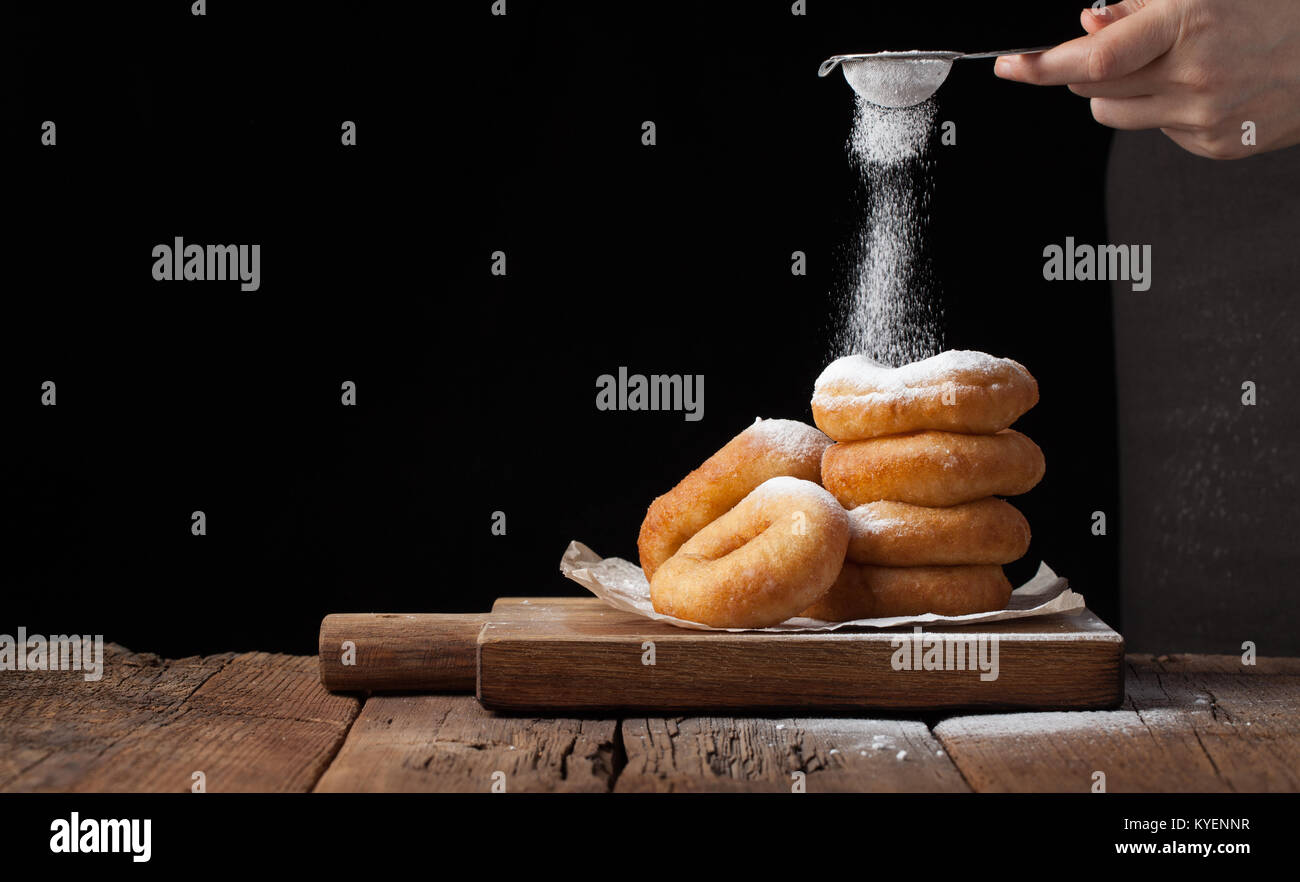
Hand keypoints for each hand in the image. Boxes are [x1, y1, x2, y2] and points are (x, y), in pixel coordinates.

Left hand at [993, 0, 1299, 158]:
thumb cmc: (1281, 8)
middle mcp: (1194, 76)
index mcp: (1190, 24)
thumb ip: (1143, 6)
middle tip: (1121, 49)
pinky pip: (1156, 131)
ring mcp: (1204, 118)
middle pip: (1094, 90)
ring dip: (1119, 93)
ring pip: (1114, 116)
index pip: (1095, 58)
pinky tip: (1205, 87)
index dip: (1044, 64)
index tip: (1010, 65)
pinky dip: (1163, 109)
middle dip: (1088, 70)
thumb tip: (1089, 23)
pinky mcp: (1215, 145)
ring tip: (1168, 65)